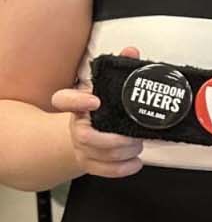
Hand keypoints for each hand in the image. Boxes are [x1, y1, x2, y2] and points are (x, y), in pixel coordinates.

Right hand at [51, 44, 143, 178]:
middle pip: (85, 137)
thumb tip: (131, 51)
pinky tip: (135, 162)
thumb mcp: (108, 88)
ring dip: (123, 153)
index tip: (95, 100)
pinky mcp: (89, 162)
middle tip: (132, 137)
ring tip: (136, 145)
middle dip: (113, 140)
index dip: (77, 101)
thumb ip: (120, 68)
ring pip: (97, 155)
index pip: (64, 100)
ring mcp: (81, 147)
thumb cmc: (101, 109)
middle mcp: (76, 127)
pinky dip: (122, 168)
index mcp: (78, 105)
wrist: (88, 132)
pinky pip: (103, 170)